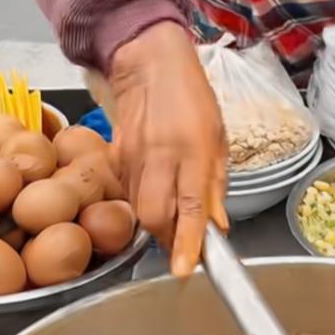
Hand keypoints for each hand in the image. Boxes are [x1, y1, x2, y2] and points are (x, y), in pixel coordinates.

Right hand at [108, 21, 227, 275]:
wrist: (148, 66)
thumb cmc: (192, 98)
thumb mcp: (219, 139)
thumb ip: (216, 186)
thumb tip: (217, 226)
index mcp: (194, 150)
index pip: (191, 205)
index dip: (187, 241)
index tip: (184, 269)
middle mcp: (161, 156)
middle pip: (156, 216)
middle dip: (169, 237)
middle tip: (183, 239)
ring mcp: (133, 158)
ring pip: (139, 209)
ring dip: (156, 222)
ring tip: (172, 212)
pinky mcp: (114, 157)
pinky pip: (127, 193)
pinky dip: (142, 200)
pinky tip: (154, 186)